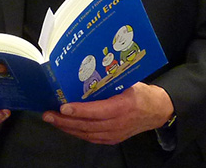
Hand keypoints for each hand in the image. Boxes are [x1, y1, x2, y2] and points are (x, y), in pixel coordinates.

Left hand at [42, 82, 173, 144]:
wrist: (157, 110)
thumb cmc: (140, 93)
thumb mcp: (128, 82)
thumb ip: (109, 79)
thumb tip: (85, 68)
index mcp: (124, 106)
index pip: (98, 111)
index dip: (80, 110)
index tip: (63, 107)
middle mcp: (119, 123)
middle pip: (88, 125)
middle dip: (65, 120)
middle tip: (48, 114)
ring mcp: (116, 133)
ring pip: (87, 133)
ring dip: (67, 127)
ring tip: (52, 119)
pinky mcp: (113, 139)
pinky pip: (91, 138)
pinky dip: (77, 132)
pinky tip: (65, 126)